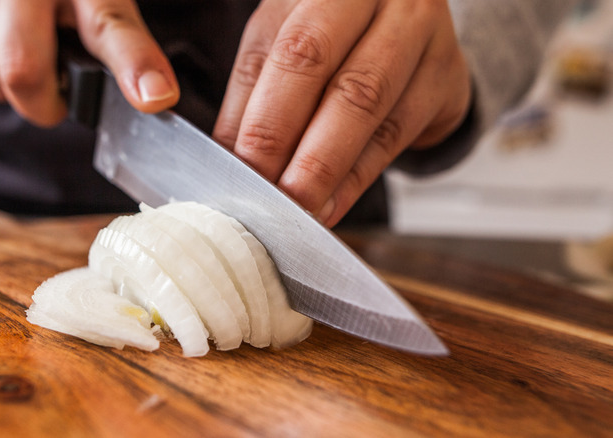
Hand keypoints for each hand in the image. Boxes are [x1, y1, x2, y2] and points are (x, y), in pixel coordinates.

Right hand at [0, 0, 179, 125]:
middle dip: (43, 101)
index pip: (109, 27)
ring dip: (11, 79)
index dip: (133, 64)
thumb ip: (126, 47)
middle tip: (58, 85)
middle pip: (23, 75)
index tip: (156, 96)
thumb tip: (156, 96)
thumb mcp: (101, 1)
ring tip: (26, 40)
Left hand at [213, 0, 470, 225]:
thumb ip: (253, 94)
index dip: (269, 117)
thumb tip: (230, 161)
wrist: (400, 17)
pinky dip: (358, 177)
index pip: (297, 52)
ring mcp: (423, 35)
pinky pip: (398, 136)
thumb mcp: (277, 39)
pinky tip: (332, 203)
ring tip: (303, 209)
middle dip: (306, 152)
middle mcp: (386, 1)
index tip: (245, 170)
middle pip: (346, 82)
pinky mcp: (444, 77)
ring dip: (333, 171)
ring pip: (375, 111)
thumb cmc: (326, 28)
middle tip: (277, 199)